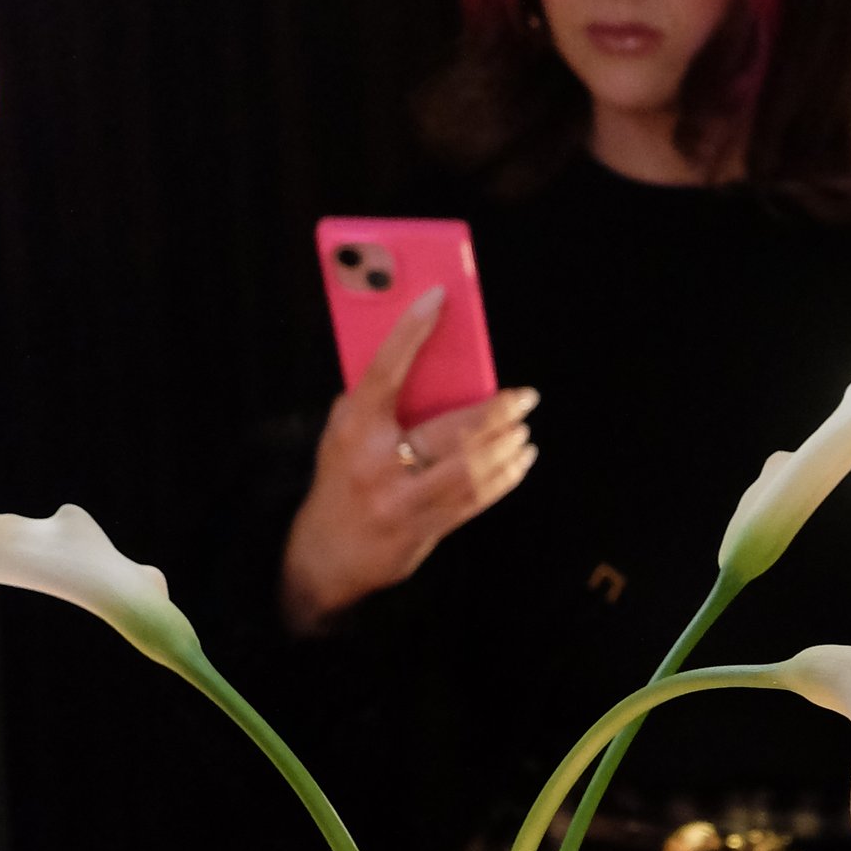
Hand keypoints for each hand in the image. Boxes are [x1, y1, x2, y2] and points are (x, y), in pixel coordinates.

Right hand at [280, 289, 538, 636]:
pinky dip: (503, 478)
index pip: (385, 368)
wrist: (325, 554)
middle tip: (525, 397)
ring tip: (524, 430)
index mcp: (353, 428)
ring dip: (507, 446)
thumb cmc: (342, 477)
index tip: (440, 296)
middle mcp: (377, 463)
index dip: (411, 328)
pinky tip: (518, 461)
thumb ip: (376, 399)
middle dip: (497, 411)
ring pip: (471, 468)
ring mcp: (402, 501)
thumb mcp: (344, 432)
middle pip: (451, 428)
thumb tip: (425, 357)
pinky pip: (475, 500)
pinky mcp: (423, 530)